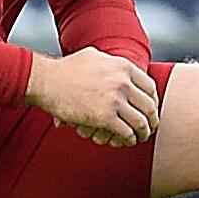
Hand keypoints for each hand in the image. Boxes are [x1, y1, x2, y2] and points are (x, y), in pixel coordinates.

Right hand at [25, 48, 158, 146]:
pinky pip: (126, 132)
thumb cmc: (64, 70)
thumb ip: (109, 61)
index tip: (150, 110)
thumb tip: (117, 65)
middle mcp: (122, 81)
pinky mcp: (104, 117)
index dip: (153, 102)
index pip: (150, 87)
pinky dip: (128, 139)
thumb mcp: (93, 56)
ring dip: (143, 133)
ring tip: (139, 138)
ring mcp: (114, 99)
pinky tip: (125, 141)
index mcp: (122, 66)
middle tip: (149, 128)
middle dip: (151, 120)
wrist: (45, 80)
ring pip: (141, 122)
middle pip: (149, 106)